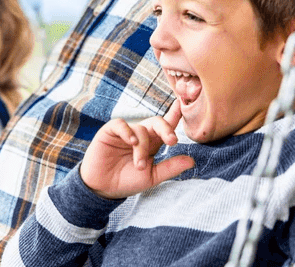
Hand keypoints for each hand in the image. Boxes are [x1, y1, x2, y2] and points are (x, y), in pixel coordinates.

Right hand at [79, 101, 194, 198]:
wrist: (102, 188)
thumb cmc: (126, 181)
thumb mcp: (152, 177)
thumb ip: (170, 168)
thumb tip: (192, 161)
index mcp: (152, 144)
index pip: (165, 127)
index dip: (175, 115)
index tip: (182, 106)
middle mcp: (141, 135)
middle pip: (157, 122)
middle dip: (166, 128)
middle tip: (172, 141)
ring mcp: (125, 132)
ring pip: (140, 129)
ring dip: (142, 148)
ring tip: (138, 165)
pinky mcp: (110, 132)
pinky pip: (121, 124)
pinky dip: (127, 132)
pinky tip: (131, 142)